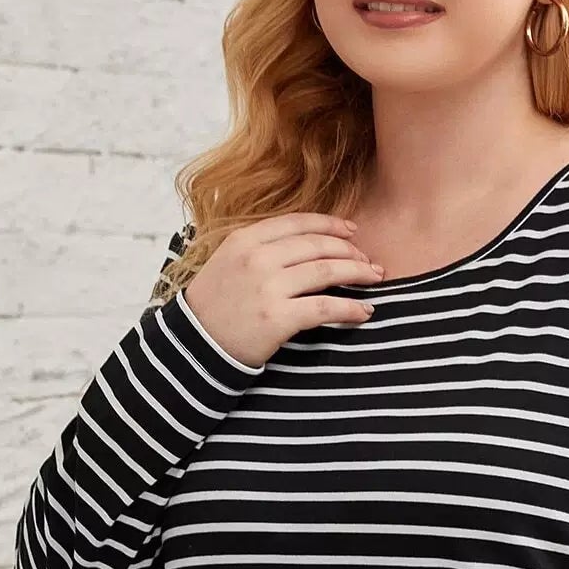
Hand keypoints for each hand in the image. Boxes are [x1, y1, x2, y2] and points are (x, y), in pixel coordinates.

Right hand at [182, 213, 383, 367]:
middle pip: (318, 245)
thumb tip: (306, 242)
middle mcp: (258, 258)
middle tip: (369, 261)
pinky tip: (364, 312)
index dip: (331, 225)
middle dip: (350, 251)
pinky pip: (325, 308)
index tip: (352, 232)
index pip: (298, 223)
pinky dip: (350, 309)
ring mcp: (268, 288)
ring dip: (356, 273)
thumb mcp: (229, 262)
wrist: (195, 345)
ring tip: (374, 279)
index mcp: (245, 239)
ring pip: (326, 271)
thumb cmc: (215, 305)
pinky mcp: (278, 318)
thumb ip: (262, 247)